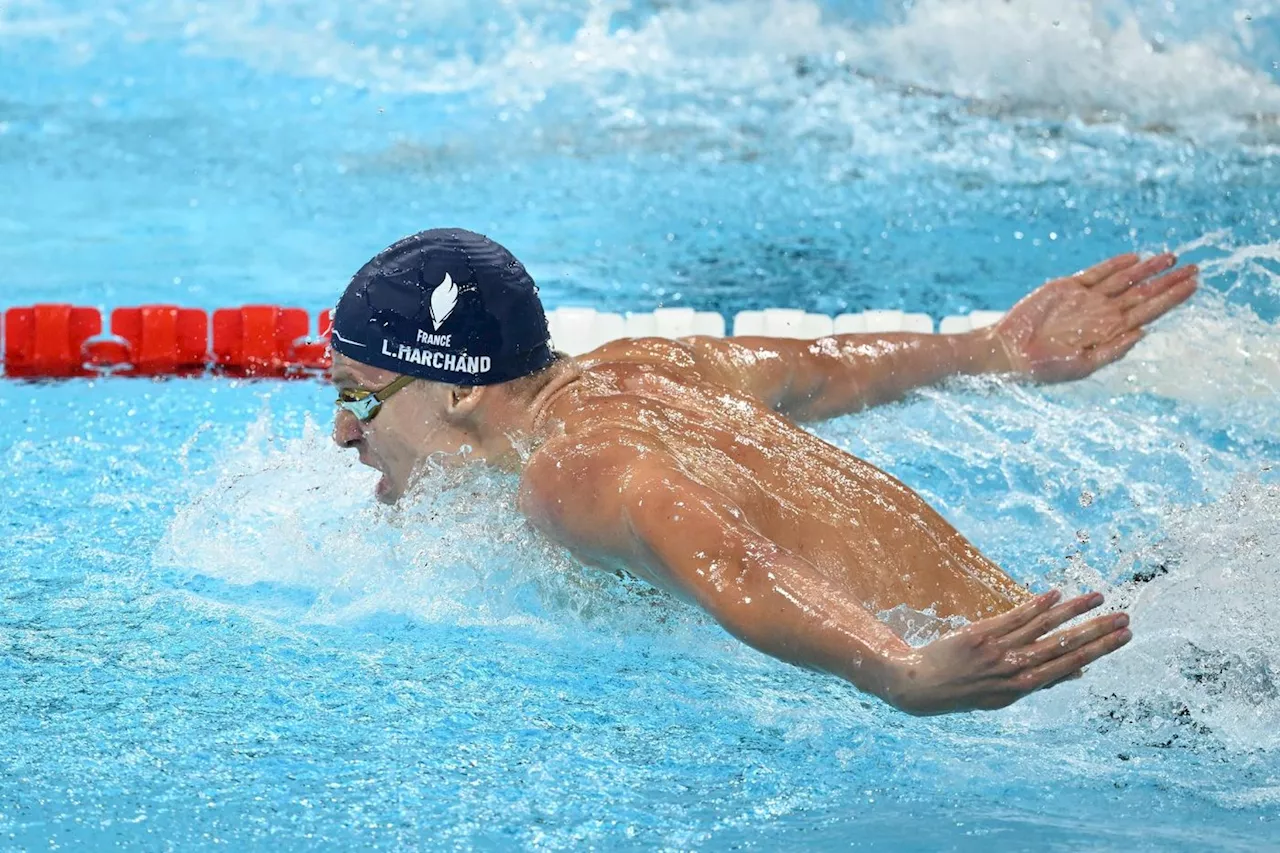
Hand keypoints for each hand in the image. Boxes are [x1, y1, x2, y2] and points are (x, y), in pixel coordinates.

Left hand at [885, 590, 1130, 715]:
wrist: (921, 686)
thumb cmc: (967, 690)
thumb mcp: (1005, 696)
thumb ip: (1039, 681)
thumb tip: (1077, 671)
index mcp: (1024, 687)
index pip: (1070, 664)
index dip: (1099, 650)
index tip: (1123, 636)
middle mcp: (1014, 669)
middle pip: (1063, 645)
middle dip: (1097, 631)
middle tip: (1125, 617)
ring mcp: (997, 650)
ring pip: (1042, 627)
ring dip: (1073, 611)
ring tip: (1098, 597)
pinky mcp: (980, 633)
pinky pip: (1013, 617)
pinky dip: (1036, 605)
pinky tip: (1056, 594)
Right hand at [983, 253, 1198, 382]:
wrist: (1009, 353)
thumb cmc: (1043, 367)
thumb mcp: (1082, 366)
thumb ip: (1112, 350)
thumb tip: (1144, 333)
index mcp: (1109, 332)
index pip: (1149, 311)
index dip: (1172, 298)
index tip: (1194, 285)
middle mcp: (1102, 313)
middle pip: (1143, 293)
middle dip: (1169, 281)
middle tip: (1195, 268)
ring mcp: (1085, 299)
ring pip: (1124, 279)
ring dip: (1148, 268)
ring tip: (1171, 256)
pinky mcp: (1066, 287)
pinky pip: (1096, 273)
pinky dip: (1116, 264)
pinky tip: (1134, 258)